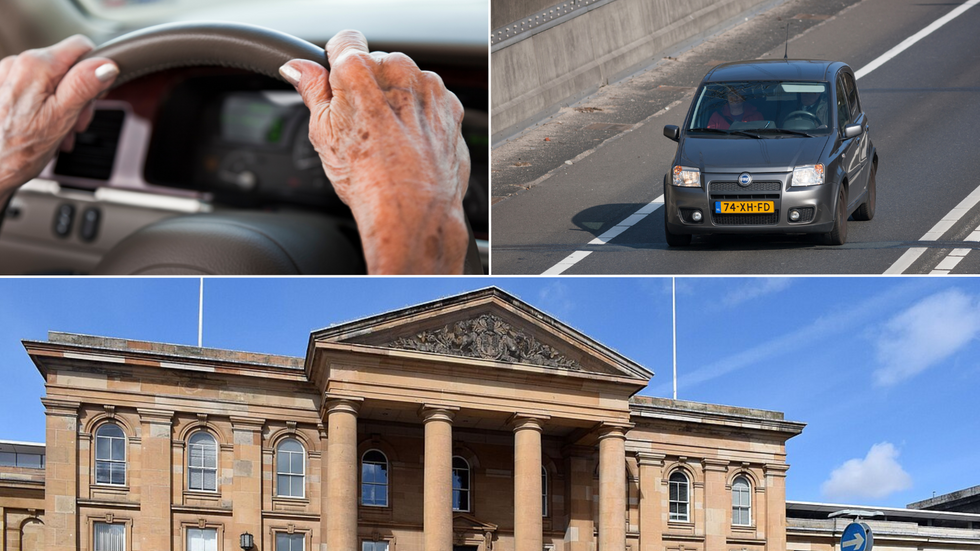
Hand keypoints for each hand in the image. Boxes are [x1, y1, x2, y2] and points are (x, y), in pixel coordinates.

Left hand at [0, 35, 118, 201]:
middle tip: (75, 124)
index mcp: (36, 66)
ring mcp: (8, 77)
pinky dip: (47, 109)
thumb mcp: (60, 118)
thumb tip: (106, 66)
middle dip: (80, 96)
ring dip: (64, 107)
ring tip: (59, 132)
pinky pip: (36, 91)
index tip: (95, 97)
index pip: (82, 47)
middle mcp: (18, 64)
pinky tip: (46, 130)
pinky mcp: (4, 89)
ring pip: (54, 81)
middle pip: (68, 67)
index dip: (96, 72)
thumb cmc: (16, 152)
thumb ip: (84, 86)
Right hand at [280, 30, 469, 274]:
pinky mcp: (451, 106)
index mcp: (360, 69)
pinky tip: (410, 144)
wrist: (412, 211)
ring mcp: (429, 87)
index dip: (338, 63)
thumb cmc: (367, 179)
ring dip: (397, 100)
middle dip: (370, 86)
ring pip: (407, 81)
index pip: (345, 41)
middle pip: (378, 63)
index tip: (338, 82)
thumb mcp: (323, 133)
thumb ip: (311, 90)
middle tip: (362, 125)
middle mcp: (399, 70)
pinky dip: (422, 115)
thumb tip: (298, 67)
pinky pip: (431, 100)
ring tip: (388, 139)